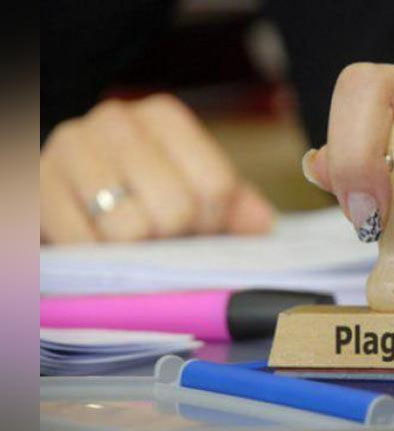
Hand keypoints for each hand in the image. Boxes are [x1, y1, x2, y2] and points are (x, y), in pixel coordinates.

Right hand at [41, 94, 272, 243]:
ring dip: (137, 251)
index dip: (214, 223)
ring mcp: (72, 148)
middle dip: (176, 239)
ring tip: (131, 241)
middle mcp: (117, 120)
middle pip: (176, 209)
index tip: (199, 229)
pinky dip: (99, 258)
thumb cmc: (141, 193)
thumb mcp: (193, 190)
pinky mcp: (38, 184)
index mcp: (164, 117)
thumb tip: (262, 225)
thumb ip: (235, 205)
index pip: (216, 186)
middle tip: (162, 239)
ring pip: (130, 228)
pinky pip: (85, 245)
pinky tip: (98, 245)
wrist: (68, 189)